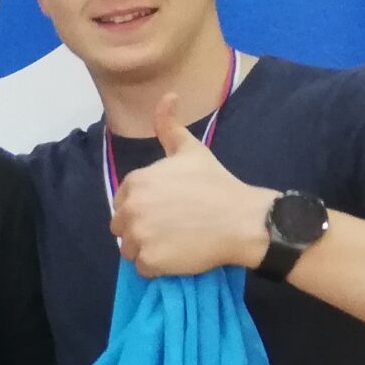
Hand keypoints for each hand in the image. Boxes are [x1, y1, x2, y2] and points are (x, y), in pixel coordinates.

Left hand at [109, 93, 278, 278]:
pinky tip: (179, 255)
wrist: (243, 220)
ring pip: (130, 250)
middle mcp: (131, 208)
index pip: (123, 203)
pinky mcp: (149, 261)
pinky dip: (158, 267)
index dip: (144, 208)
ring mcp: (139, 236)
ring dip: (148, 249)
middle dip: (142, 229)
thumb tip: (168, 95)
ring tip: (176, 241)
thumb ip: (170, 125)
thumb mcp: (191, 150)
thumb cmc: (217, 184)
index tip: (168, 209)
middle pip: (122, 228)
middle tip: (173, 227)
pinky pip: (143, 269)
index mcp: (135, 182)